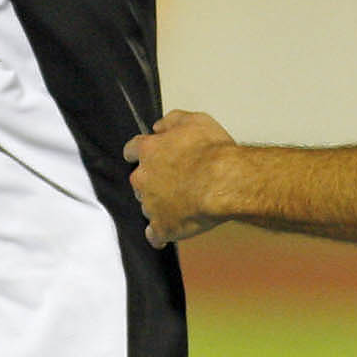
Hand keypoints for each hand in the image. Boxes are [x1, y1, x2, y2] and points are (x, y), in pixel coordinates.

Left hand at [122, 109, 236, 247]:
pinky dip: (160, 235)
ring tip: (182, 205)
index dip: (139, 154)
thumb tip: (158, 126)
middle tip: (175, 182)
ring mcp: (150, 204)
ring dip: (160, 205)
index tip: (144, 157)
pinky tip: (167, 235)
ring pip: (148, 206)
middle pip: (139, 181)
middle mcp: (143, 178)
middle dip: (153, 181)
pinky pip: (155, 235)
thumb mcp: (195, 121)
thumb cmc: (213, 152)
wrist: (224, 182)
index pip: (132, 150)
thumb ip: (172, 120)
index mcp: (149, 151)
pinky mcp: (162, 227)